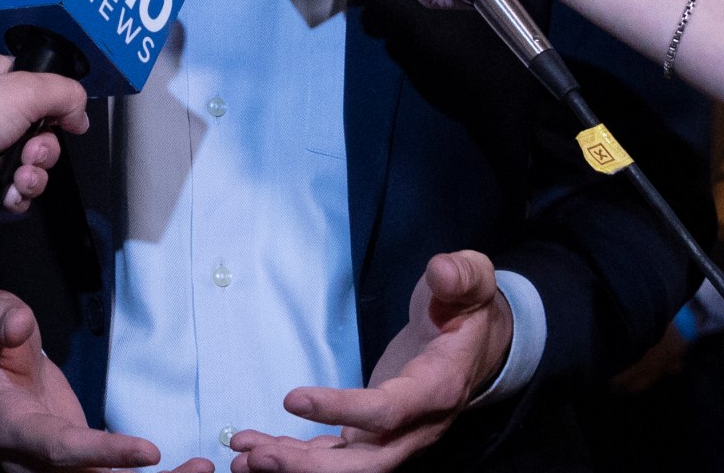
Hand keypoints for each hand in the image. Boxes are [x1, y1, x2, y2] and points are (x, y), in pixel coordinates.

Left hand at [0, 51, 87, 219]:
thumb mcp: (22, 89)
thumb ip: (63, 93)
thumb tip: (79, 111)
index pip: (37, 83)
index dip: (55, 103)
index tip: (66, 119)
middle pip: (41, 128)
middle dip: (44, 146)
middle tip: (32, 150)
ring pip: (32, 161)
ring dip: (34, 173)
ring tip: (19, 176)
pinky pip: (17, 187)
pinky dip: (19, 193)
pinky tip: (10, 193)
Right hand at [0, 290, 205, 472]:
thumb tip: (19, 323)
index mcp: (11, 429)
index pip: (59, 450)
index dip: (103, 454)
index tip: (150, 451)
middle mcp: (33, 464)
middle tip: (199, 467)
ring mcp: (56, 471)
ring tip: (203, 467)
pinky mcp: (77, 470)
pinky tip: (191, 468)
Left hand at [229, 252, 513, 471]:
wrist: (480, 342)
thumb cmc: (466, 309)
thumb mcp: (471, 282)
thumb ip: (459, 275)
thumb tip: (442, 271)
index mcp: (438, 388)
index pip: (388, 411)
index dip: (342, 410)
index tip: (292, 399)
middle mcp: (418, 425)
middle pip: (366, 464)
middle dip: (310, 466)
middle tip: (258, 456)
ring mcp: (397, 436)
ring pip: (347, 468)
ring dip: (294, 466)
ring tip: (243, 458)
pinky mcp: (376, 434)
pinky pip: (336, 456)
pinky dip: (296, 456)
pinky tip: (255, 450)